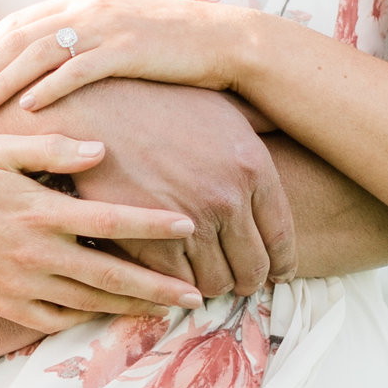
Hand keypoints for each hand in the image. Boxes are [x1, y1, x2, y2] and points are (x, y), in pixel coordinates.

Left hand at [0, 0, 243, 115]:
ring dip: (3, 79)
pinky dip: (48, 87)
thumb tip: (48, 68)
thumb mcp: (117, 36)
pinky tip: (26, 107)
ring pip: (39, 52)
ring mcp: (106, 27)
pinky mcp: (127, 50)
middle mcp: (86, 8)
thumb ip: (82, 43)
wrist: (224, 40)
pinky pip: (77, 69)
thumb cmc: (170, 47)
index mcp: (80, 1)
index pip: (18, 23)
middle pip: (18, 37)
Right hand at [0, 135, 201, 334]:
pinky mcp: (7, 307)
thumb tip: (103, 151)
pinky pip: (56, 319)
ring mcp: (21, 286)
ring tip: (167, 310)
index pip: (110, 222)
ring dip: (132, 309)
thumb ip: (52, 148)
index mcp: (39, 212)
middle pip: (111, 277)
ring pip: (89, 304)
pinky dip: (88, 319)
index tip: (188, 226)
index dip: (152, 226)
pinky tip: (112, 314)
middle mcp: (35, 254)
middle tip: (197, 296)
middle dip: (158, 289)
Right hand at [63, 78, 295, 300]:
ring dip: (212, 286)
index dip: (282, 263)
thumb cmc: (160, 100)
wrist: (96, 104)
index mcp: (252, 167)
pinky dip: (176, 287)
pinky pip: (174, 284)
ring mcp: (187, 223)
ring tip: (205, 280)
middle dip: (247, 281)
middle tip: (238, 281)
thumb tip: (291, 123)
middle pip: (252, 267)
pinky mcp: (147, 240)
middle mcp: (226, 198)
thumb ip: (260, 126)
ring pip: (214, 283)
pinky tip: (174, 279)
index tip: (278, 272)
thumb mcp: (223, 106)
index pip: (281, 238)